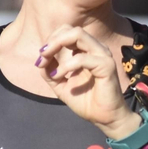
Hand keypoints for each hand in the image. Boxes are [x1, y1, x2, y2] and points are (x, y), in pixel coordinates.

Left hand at [33, 25, 141, 140]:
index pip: (67, 32)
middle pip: (72, 29)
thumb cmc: (86, 101)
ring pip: (78, 35)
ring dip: (57, 44)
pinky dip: (66, 65)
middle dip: (53, 40)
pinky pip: (82, 58)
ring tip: (46, 60)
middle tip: (42, 54)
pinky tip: (59, 76)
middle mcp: (96, 49)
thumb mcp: (61, 84)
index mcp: (87, 51)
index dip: (51, 40)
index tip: (41, 58)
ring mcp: (103, 55)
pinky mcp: (107, 66)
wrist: (104, 119)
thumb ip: (50, 71)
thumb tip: (40, 59)